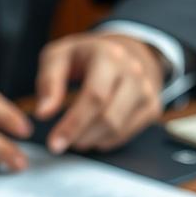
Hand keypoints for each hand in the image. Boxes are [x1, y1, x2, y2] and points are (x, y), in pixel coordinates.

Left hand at [35, 33, 164, 153]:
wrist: (123, 52)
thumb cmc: (84, 57)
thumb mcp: (58, 56)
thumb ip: (48, 81)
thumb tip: (43, 112)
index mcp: (108, 56)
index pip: (94, 96)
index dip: (73, 123)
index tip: (54, 143)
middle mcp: (132, 71)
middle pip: (108, 116)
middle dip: (80, 136)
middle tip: (59, 144)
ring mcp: (146, 89)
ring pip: (118, 128)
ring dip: (91, 140)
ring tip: (74, 137)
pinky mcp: (152, 106)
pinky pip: (128, 134)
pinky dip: (106, 140)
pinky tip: (92, 135)